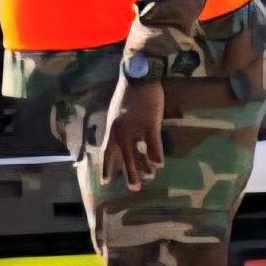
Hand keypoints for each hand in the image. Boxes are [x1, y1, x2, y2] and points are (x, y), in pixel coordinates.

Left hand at [96, 75, 165, 190]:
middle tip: (133, 189)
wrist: (139, 76)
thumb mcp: (116, 110)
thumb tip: (120, 134)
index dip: (107, 167)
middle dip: (129, 174)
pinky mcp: (150, 125)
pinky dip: (156, 157)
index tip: (105, 181)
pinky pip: (153, 146)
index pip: (107, 152)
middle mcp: (121, 133)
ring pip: (138, 156)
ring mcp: (135, 130)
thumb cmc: (129, 91)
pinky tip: (160, 165)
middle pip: (123, 158)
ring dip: (143, 170)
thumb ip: (118, 125)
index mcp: (112, 129)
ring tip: (149, 179)